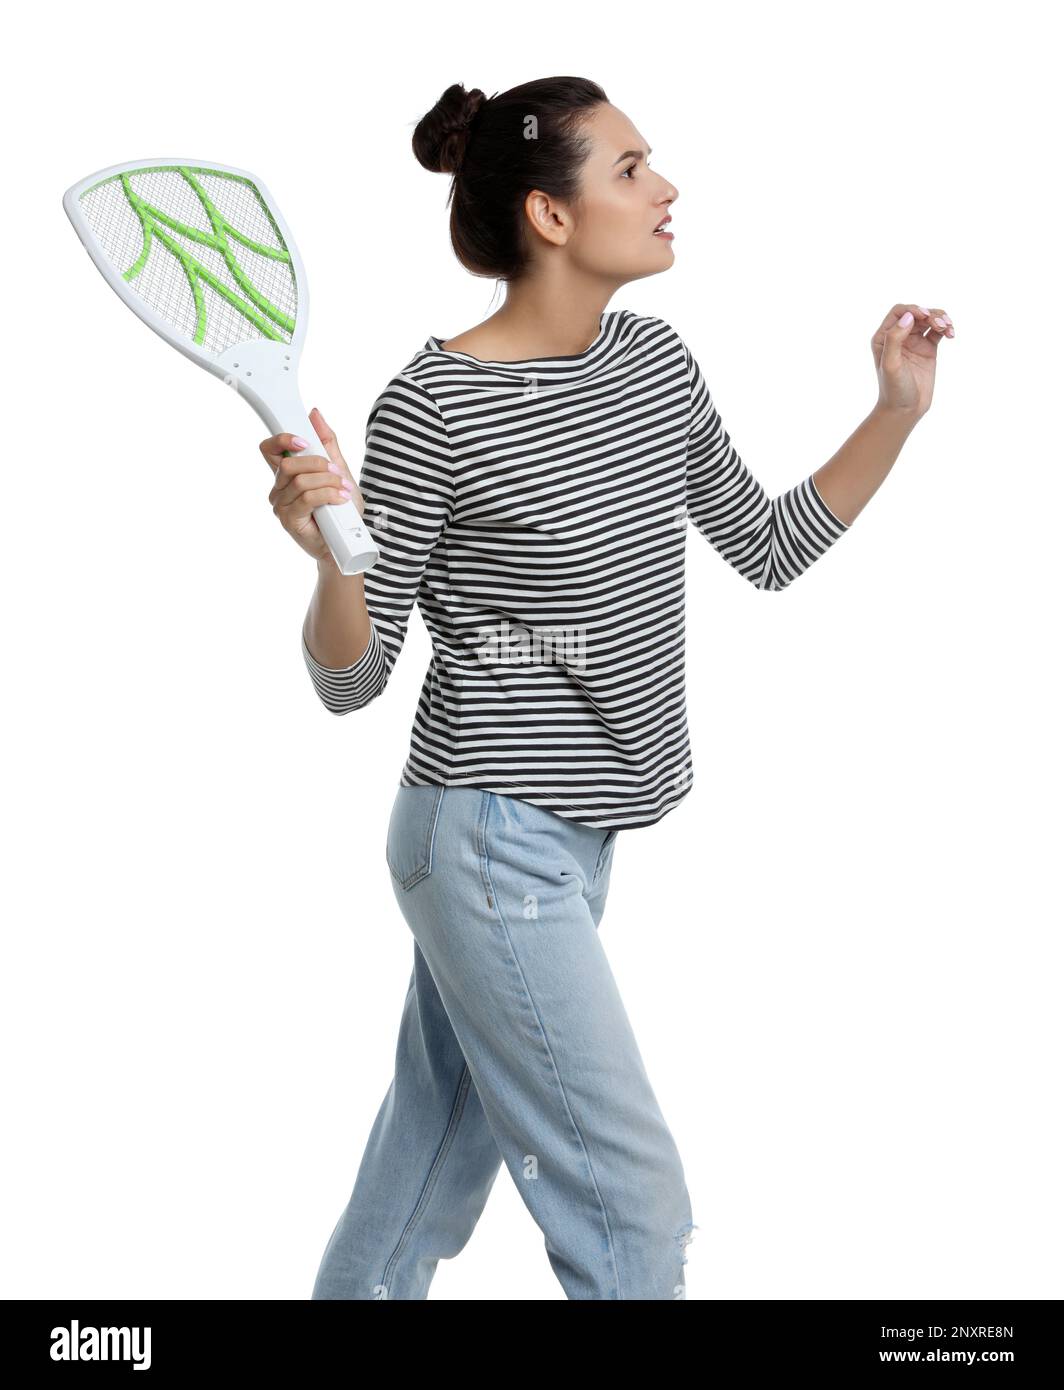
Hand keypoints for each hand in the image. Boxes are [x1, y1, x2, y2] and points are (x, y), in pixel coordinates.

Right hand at [259, 407, 365, 562]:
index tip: (304, 440)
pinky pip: (307, 498)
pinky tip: (341, 499)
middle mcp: (279, 489)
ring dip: (327, 481)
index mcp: (286, 474)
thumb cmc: (340, 510)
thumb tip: (314, 414)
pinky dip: (328, 494)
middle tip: (336, 471)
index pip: (269, 449)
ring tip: (344, 489)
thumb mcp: (339, 470)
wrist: (347, 543)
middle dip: (316, 463)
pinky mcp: (289, 520)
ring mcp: (282, 506)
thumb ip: (327, 443)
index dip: (282, 439)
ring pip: (300, 481)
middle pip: (288, 463)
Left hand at [872, 303, 954, 418]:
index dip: (913, 309)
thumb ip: (895, 339)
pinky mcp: (928, 349)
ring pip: (929, 320)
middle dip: (930, 314)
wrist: (905, 410)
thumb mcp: (891, 364)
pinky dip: (946, 329)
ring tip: (948, 328)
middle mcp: (898, 337)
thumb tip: (908, 316)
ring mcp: (914, 342)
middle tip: (941, 324)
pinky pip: (937, 332)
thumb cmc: (894, 389)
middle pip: (916, 314)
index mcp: (883, 338)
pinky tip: (951, 334)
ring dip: (940, 319)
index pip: (899, 312)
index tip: (925, 315)